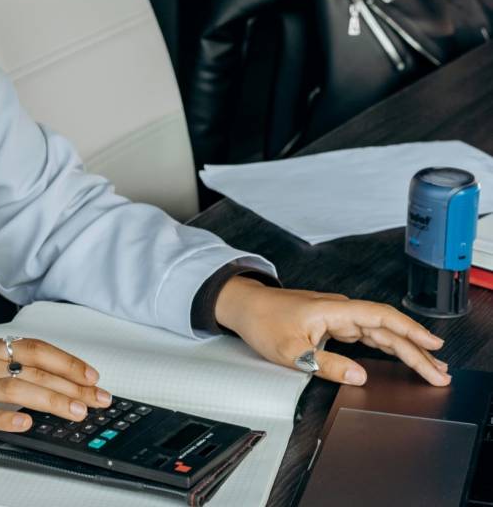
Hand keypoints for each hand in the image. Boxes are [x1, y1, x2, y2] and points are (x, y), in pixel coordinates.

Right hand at [0, 337, 110, 450]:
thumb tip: (53, 383)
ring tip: (75, 411)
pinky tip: (26, 423)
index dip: (68, 361)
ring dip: (50, 400)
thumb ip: (8, 370)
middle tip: (96, 399)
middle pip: (33, 369)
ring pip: (14, 389)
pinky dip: (7, 418)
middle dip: (71, 385)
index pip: (36, 349)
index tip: (93, 376)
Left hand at [214, 276, 450, 386]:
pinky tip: (399, 354)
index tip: (433, 346)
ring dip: (404, 348)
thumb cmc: (262, 321)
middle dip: (416, 349)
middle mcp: (339, 310)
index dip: (410, 331)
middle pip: (386, 328)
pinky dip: (385, 344)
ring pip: (379, 331)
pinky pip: (366, 333)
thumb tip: (358, 376)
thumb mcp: (290, 351)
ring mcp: (336, 315)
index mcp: (333, 311)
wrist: (243, 306)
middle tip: (439, 372)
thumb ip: (326, 364)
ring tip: (428, 366)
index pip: (382, 317)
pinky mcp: (332, 322)